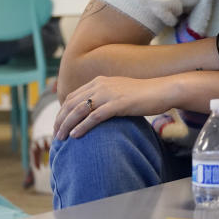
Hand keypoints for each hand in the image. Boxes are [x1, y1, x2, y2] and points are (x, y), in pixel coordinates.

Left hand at [53, 75, 172, 139]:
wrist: (162, 90)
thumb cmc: (143, 95)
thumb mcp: (119, 92)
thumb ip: (105, 98)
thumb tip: (95, 112)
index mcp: (99, 81)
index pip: (72, 96)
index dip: (62, 112)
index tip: (58, 125)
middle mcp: (100, 85)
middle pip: (72, 103)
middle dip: (60, 120)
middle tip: (55, 135)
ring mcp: (109, 93)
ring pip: (79, 110)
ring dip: (67, 125)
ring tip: (61, 138)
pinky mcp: (118, 104)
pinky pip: (94, 116)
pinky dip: (82, 126)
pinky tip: (75, 135)